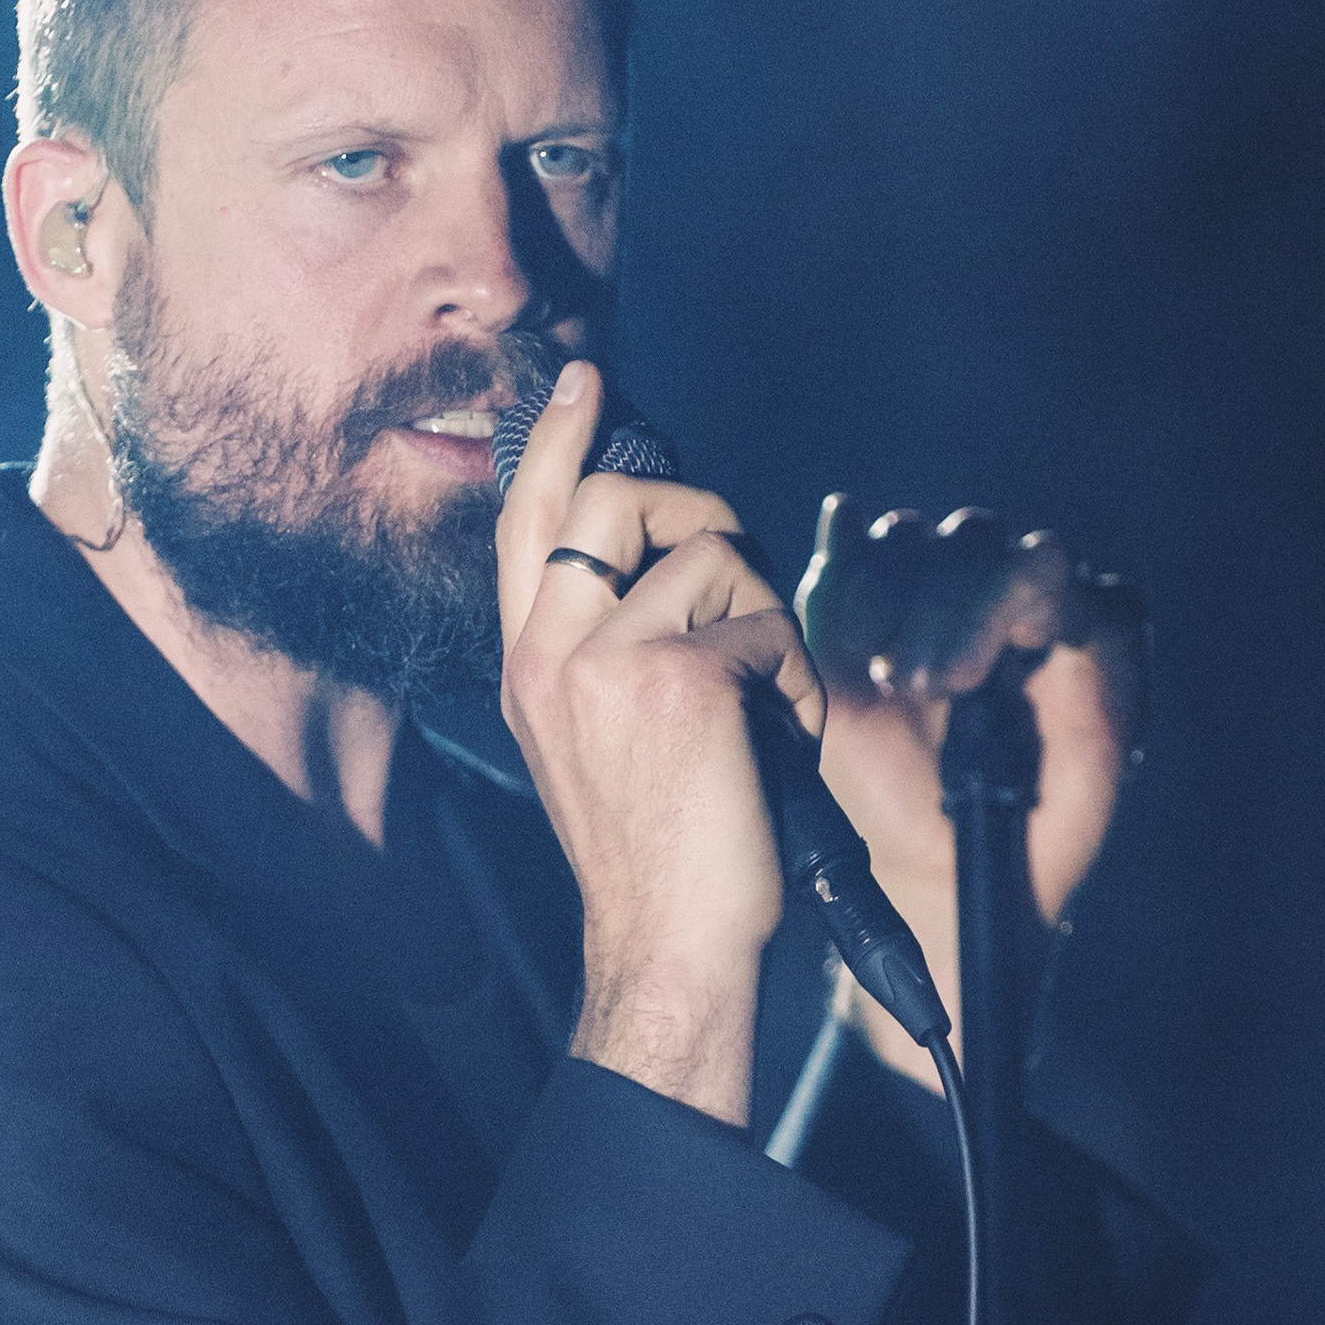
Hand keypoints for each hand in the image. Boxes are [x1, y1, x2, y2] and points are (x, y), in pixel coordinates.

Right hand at [493, 362, 830, 1128]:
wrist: (668, 946)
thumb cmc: (659, 856)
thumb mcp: (601, 741)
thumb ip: (612, 648)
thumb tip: (682, 559)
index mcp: (532, 667)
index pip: (528, 523)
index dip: (559, 440)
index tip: (583, 378)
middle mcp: (553, 653)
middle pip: (621, 499)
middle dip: (704, 515)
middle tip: (738, 577)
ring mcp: (609, 661)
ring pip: (714, 558)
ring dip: (767, 624)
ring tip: (763, 705)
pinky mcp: (679, 678)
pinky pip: (766, 625)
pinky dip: (796, 681)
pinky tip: (780, 742)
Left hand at [793, 501, 1148, 1081]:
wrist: (930, 872)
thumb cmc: (876, 789)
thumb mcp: (831, 691)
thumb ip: (834, 600)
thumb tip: (843, 508)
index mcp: (906, 593)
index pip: (896, 539)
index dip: (873, 584)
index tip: (861, 658)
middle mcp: (976, 594)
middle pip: (961, 538)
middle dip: (924, 603)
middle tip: (903, 684)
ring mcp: (1043, 618)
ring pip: (1024, 555)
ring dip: (980, 608)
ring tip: (949, 684)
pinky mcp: (1102, 653)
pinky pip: (1103, 597)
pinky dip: (1057, 616)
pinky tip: (1017, 663)